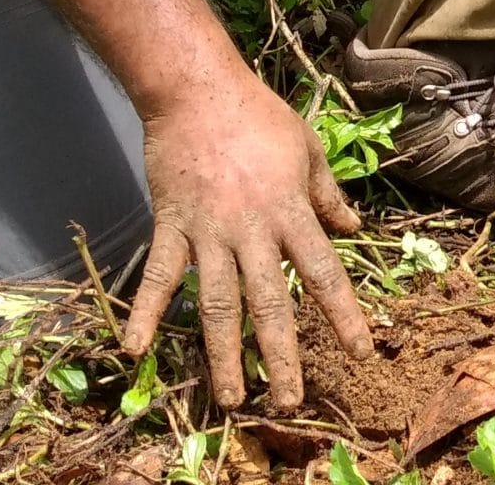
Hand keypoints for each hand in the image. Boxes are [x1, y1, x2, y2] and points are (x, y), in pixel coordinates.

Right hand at [121, 68, 373, 409]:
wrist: (197, 92)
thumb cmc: (259, 116)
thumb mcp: (307, 149)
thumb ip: (328, 195)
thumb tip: (353, 229)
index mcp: (290, 211)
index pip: (324, 273)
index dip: (344, 315)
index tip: (361, 351)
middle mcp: (251, 231)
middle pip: (269, 304)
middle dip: (282, 357)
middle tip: (290, 402)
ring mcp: (207, 233)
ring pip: (216, 306)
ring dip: (224, 355)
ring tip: (232, 399)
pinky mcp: (170, 227)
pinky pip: (156, 277)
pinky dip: (144, 312)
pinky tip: (133, 350)